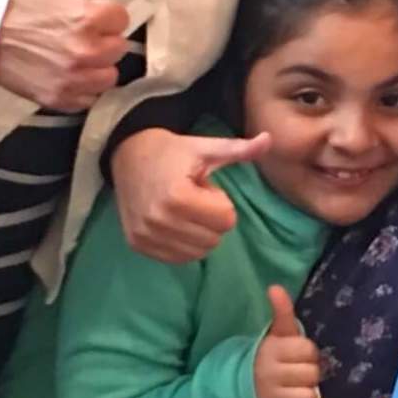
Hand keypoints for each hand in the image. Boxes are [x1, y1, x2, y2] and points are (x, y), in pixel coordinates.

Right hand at [0, 0, 130, 109]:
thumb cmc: (18, 0)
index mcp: (89, 17)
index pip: (120, 19)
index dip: (102, 14)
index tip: (83, 13)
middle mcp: (86, 51)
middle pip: (116, 48)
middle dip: (100, 39)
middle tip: (74, 33)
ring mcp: (74, 78)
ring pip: (107, 75)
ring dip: (95, 67)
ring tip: (72, 55)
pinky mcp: (61, 98)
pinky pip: (89, 98)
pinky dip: (80, 89)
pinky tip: (63, 73)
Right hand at [114, 128, 270, 262]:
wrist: (127, 155)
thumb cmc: (172, 153)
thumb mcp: (205, 148)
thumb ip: (238, 149)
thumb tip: (269, 139)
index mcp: (178, 196)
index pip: (226, 220)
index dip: (221, 202)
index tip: (203, 188)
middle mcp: (158, 220)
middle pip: (213, 239)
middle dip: (211, 220)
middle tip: (194, 199)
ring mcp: (146, 235)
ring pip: (197, 252)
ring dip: (198, 233)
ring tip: (183, 209)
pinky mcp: (137, 244)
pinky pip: (177, 259)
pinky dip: (183, 244)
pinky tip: (173, 222)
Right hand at [252, 284, 321, 397]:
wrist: (240, 393)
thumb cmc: (268, 361)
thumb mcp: (274, 336)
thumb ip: (282, 313)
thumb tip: (275, 287)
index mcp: (271, 350)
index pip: (309, 350)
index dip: (307, 354)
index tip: (295, 356)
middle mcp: (269, 374)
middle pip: (312, 375)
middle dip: (308, 376)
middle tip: (295, 376)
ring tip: (292, 392)